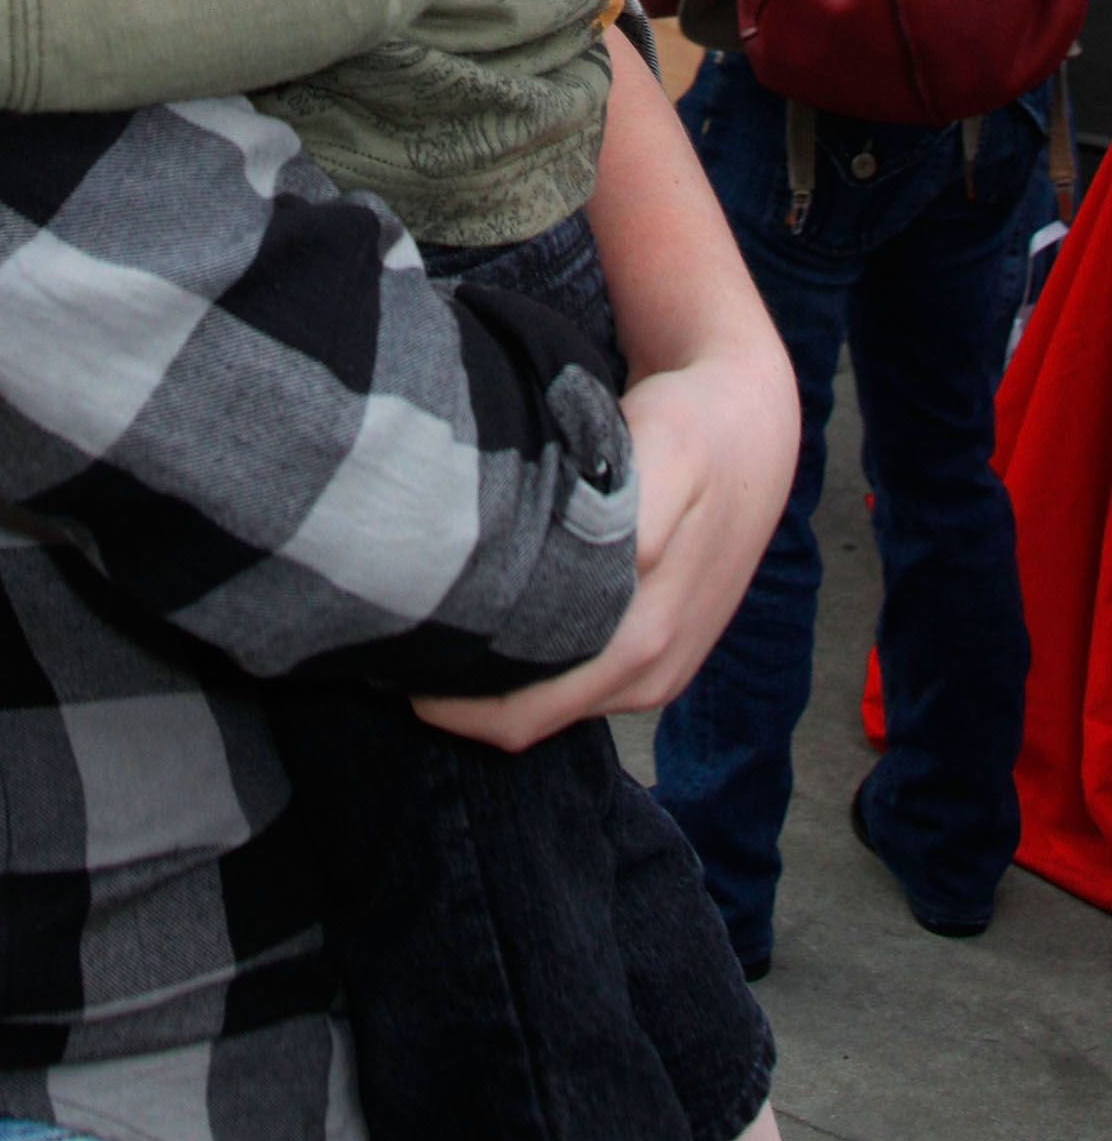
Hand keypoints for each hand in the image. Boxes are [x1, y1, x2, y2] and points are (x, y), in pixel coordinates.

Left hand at [412, 337, 796, 749]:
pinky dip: (527, 658)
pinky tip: (492, 609)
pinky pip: (573, 677)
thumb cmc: (697, 430)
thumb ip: (628, 525)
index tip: (385, 654)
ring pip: (550, 701)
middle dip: (457, 693)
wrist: (754, 420)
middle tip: (388, 641)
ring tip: (430, 621)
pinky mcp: (654, 651)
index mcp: (643, 644)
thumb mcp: (666, 454)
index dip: (445, 700)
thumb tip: (588, 578)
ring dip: (492, 675)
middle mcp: (649, 675)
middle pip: (527, 719)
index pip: (520, 715)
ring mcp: (655, 670)